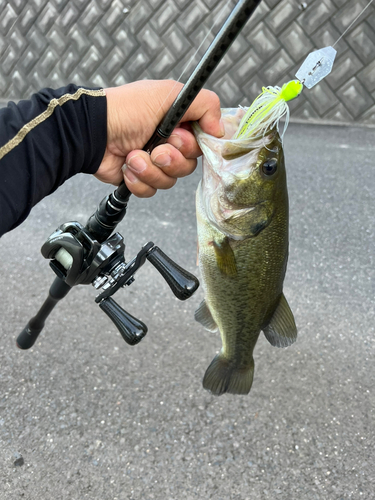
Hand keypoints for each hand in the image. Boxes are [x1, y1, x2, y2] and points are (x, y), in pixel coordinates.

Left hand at [95, 80, 222, 196]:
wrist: (92, 131)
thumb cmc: (126, 109)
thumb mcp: (169, 94)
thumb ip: (204, 104)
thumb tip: (221, 129)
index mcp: (179, 123)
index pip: (203, 143)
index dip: (194, 146)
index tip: (181, 138)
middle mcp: (169, 143)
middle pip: (188, 166)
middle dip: (171, 159)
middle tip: (157, 147)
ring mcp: (154, 163)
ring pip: (169, 181)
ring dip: (150, 169)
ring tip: (134, 155)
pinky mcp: (140, 179)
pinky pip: (151, 190)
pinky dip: (138, 180)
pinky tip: (127, 166)